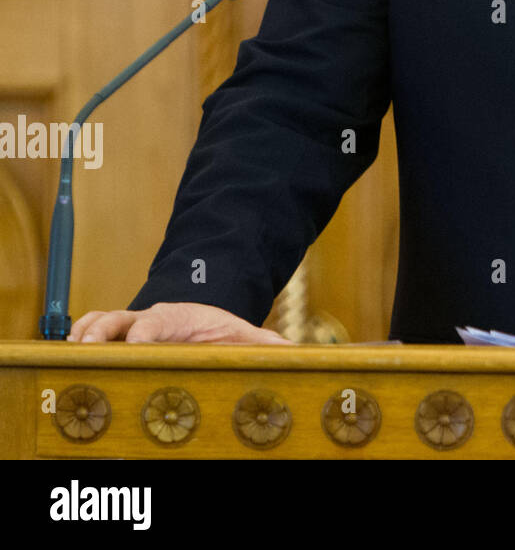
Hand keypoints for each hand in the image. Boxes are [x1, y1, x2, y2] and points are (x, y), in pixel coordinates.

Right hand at [69, 301, 291, 343]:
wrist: (194, 317)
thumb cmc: (213, 331)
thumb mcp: (238, 334)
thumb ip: (261, 344)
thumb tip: (290, 351)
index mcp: (175, 319)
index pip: (154, 323)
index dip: (144, 334)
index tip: (138, 345)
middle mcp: (146, 320)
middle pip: (117, 320)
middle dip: (102, 334)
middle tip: (89, 351)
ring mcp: (127, 325)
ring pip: (97, 321)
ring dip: (83, 335)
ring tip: (71, 353)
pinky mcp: (114, 334)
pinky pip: (88, 327)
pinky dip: (77, 335)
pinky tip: (67, 354)